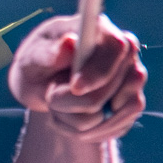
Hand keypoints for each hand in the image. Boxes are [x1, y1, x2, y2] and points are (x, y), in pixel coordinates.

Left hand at [7, 14, 145, 142]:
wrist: (40, 85)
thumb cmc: (35, 65)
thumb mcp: (30, 58)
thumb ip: (47, 53)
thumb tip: (69, 43)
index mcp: (100, 30)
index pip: (116, 47)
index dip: (99, 71)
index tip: (75, 87)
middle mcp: (124, 53)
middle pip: (118, 85)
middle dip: (79, 101)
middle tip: (51, 98)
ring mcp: (131, 79)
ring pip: (122, 110)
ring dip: (81, 120)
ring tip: (59, 109)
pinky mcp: (130, 104)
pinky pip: (119, 126)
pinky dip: (90, 132)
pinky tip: (71, 121)